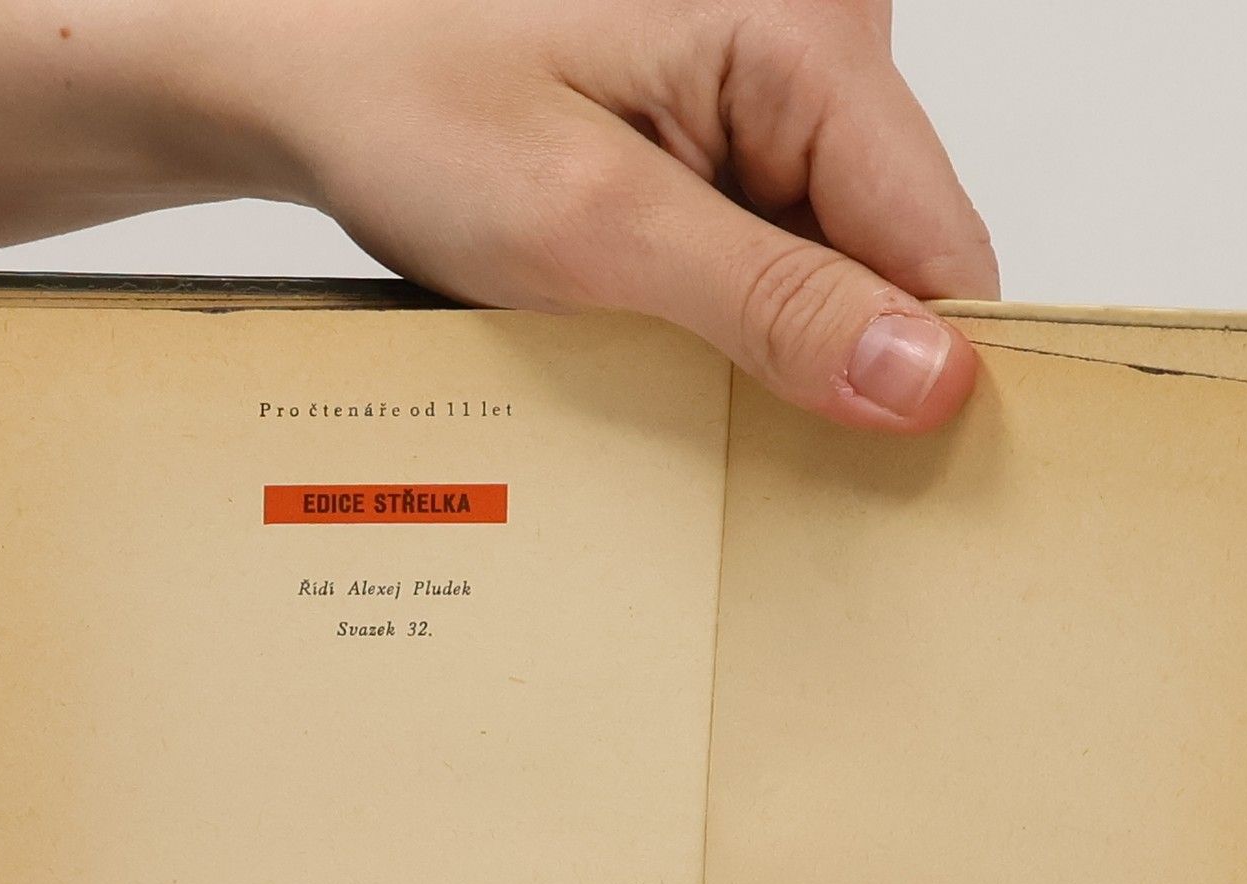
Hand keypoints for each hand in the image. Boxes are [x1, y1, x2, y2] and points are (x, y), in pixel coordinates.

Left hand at [199, 0, 998, 430]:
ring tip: (675, 369)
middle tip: (741, 433)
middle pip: (900, 258)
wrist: (305, 70)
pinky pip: (782, 259)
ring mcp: (773, 97)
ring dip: (781, 352)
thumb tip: (925, 381)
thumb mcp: (587, 225)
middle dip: (842, 364)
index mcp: (804, 36)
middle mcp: (813, 47)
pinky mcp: (730, 141)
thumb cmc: (410, 103)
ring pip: (842, 271)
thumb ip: (766, 304)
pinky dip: (739, 326)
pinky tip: (667, 344)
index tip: (879, 476)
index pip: (942, 241)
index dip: (925, 369)